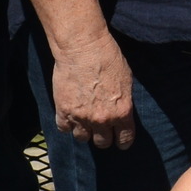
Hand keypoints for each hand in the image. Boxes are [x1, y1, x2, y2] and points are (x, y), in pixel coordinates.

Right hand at [50, 33, 138, 151]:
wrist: (82, 47)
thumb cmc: (108, 57)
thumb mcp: (127, 80)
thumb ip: (124, 101)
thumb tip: (122, 111)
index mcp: (122, 112)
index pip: (125, 139)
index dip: (123, 142)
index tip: (120, 142)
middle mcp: (102, 119)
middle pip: (103, 142)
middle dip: (103, 137)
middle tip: (102, 131)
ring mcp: (81, 117)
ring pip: (83, 138)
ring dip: (85, 132)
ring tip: (85, 123)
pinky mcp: (63, 111)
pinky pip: (64, 129)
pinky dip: (67, 125)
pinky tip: (70, 117)